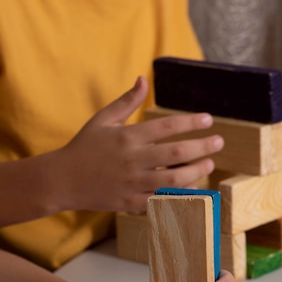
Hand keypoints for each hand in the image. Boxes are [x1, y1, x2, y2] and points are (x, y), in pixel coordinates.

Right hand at [48, 76, 223, 212]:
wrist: (62, 180)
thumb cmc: (85, 146)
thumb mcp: (103, 120)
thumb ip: (127, 101)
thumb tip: (143, 79)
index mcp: (127, 137)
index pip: (166, 126)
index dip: (190, 122)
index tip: (209, 119)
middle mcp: (132, 159)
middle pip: (176, 153)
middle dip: (202, 147)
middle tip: (219, 142)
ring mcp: (132, 183)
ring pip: (173, 179)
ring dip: (196, 172)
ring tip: (209, 164)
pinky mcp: (131, 202)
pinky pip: (161, 200)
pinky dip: (180, 195)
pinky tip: (194, 188)